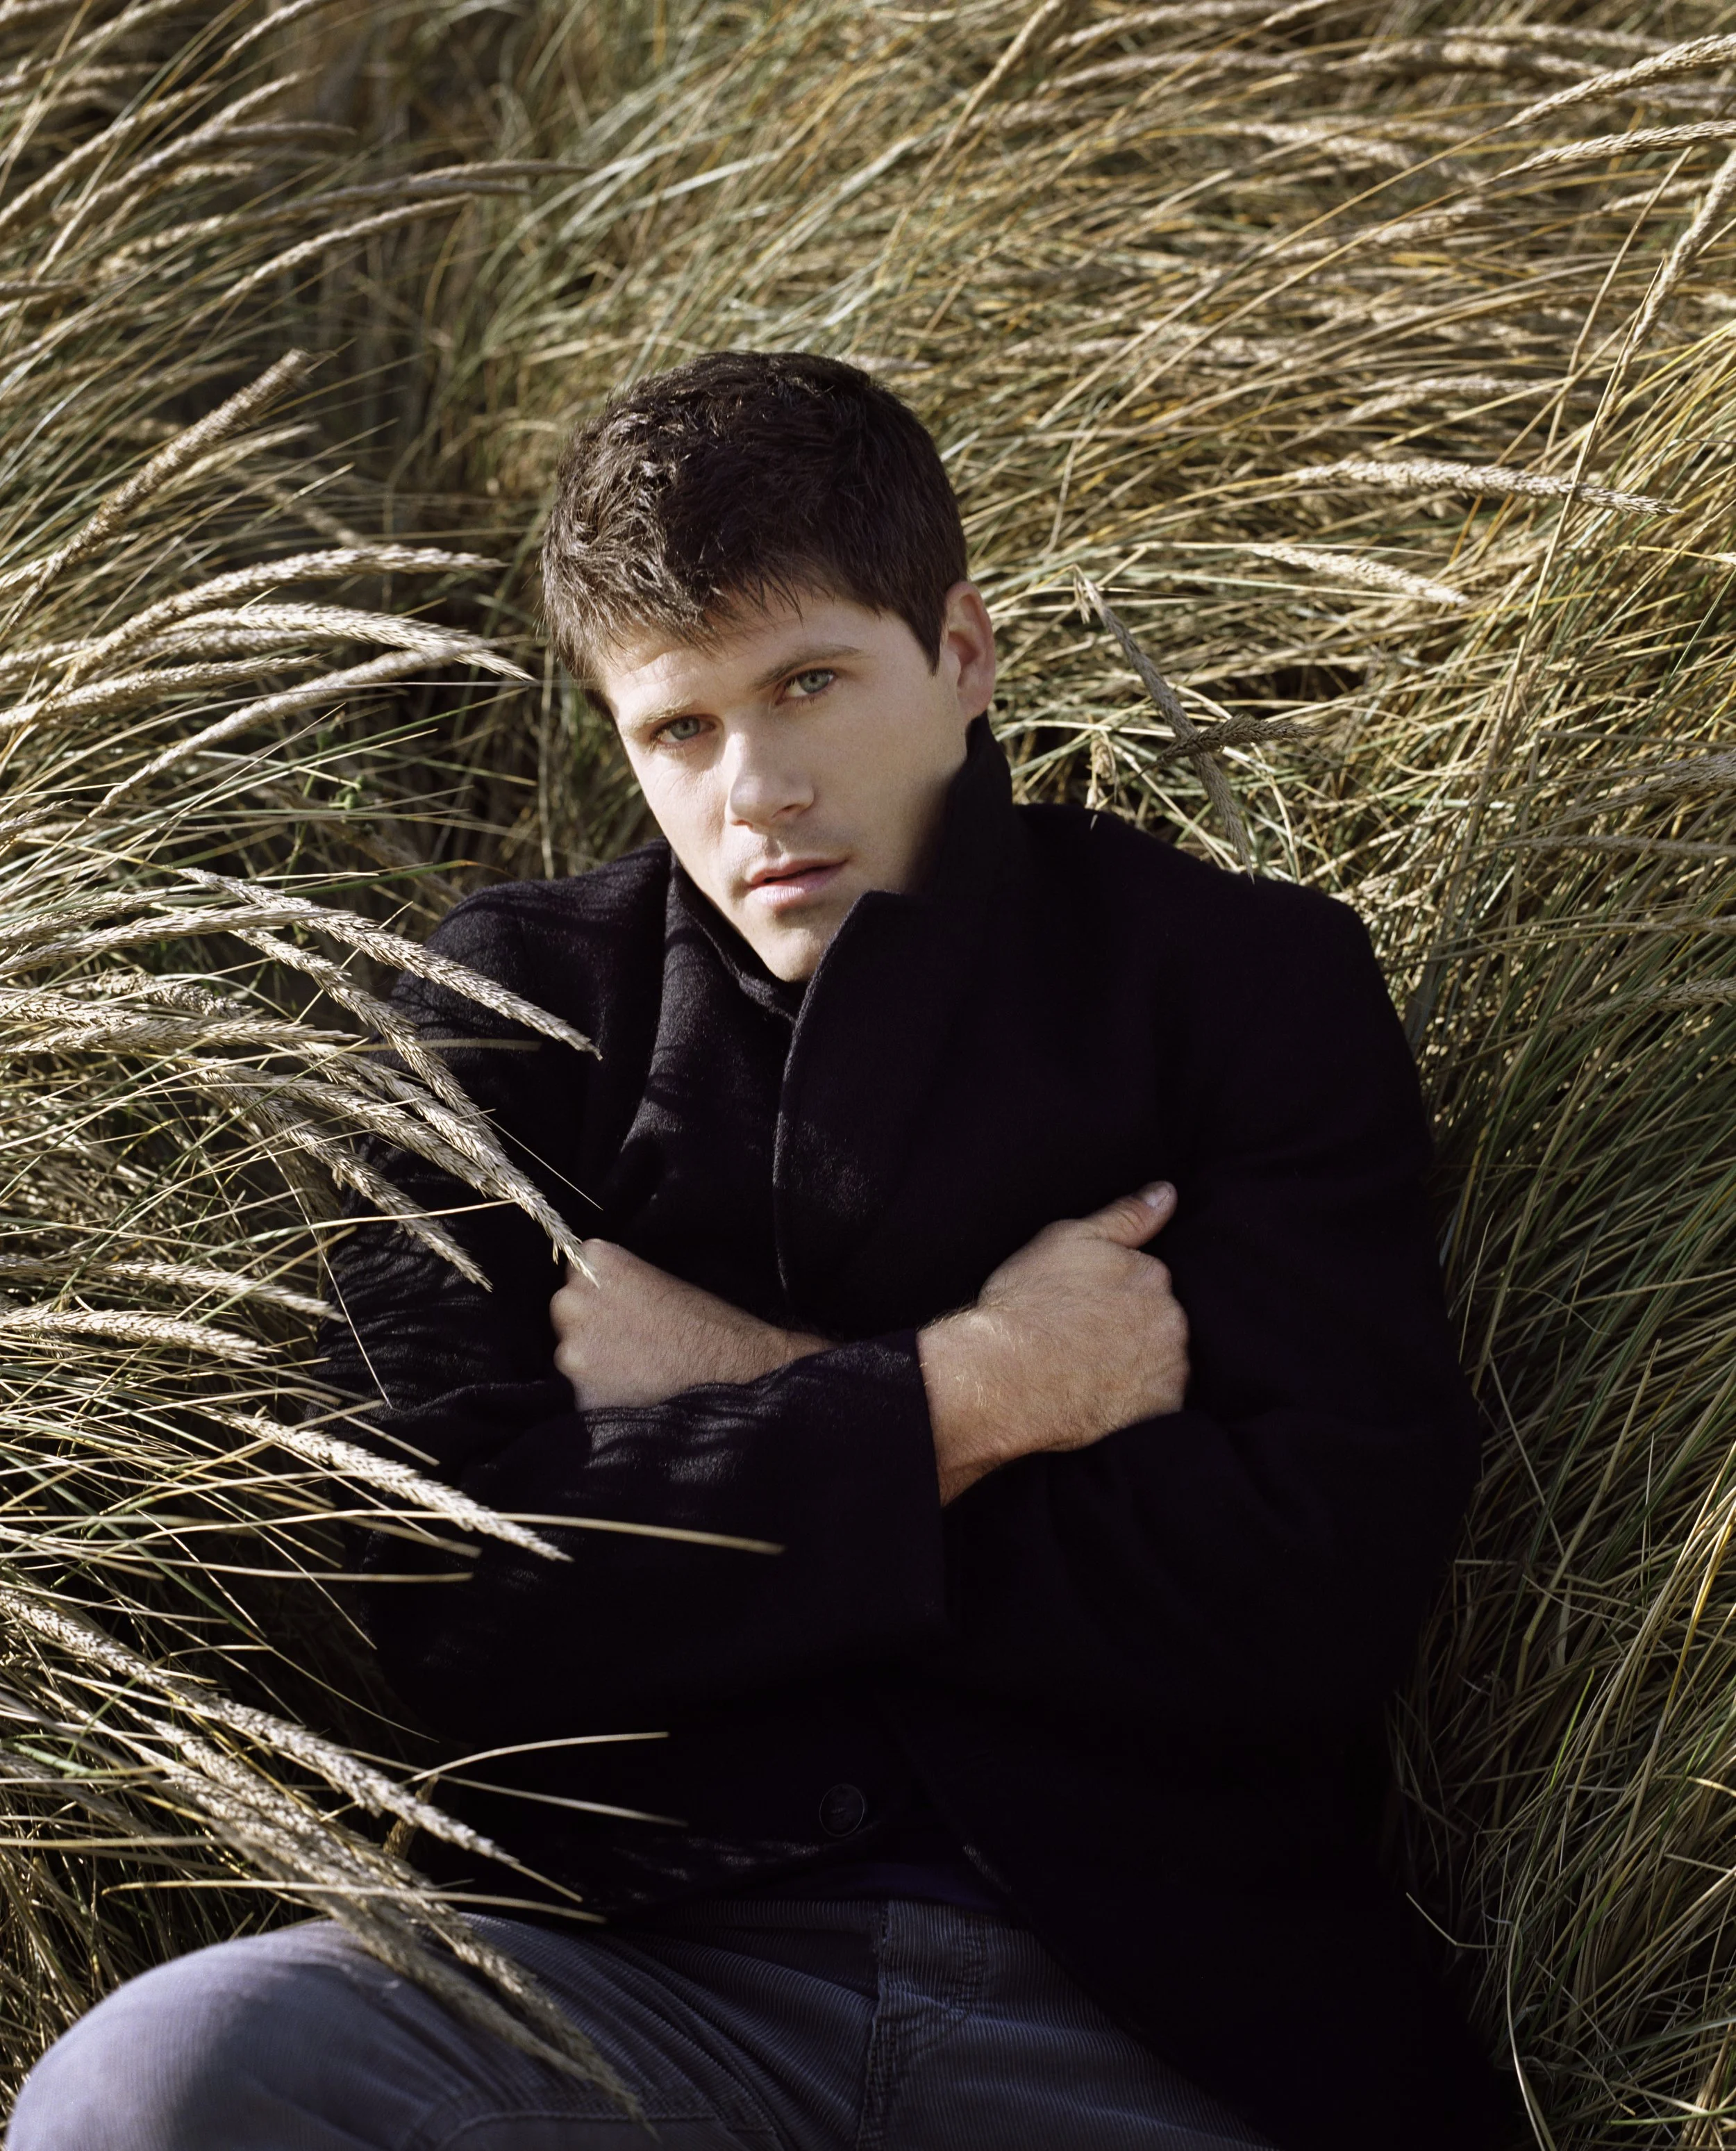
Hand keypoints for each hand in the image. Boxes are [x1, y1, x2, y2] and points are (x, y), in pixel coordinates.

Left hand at [551, 1242, 823, 1410]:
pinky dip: (601, 1394)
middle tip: (628, 1341)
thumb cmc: (707, 1322)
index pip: (573, 1272)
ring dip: (593, 1363)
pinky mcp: (579, 1393)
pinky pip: (580, 1392)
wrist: (734, 1368)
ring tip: (636, 1369)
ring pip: (569, 1355)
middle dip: (588, 1326)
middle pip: (564, 1313)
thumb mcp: (657, 1279)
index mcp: (593, 1261)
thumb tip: (590, 1297)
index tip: (616, 1308)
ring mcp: (571, 1349)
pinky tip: (634, 1391)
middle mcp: (572, 1300)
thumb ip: (613, 1283)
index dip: (596, 1293)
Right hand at [917, 1183, 1187, 1504]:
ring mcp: (1169, 1366)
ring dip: (1139, 1364)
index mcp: (1152, 1272)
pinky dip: (1139, 1400)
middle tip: (1083, 1340)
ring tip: (1090, 1370)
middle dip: (1132, 1328)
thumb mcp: (1069, 1239)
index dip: (1113, 1295)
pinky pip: (1160, 1402)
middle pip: (1160, 1321)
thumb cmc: (1029, 1302)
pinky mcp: (1161, 1409)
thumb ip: (1126, 1215)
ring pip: (1162, 1361)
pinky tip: (1104, 1397)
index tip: (1083, 1308)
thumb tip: (1168, 1193)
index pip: (1148, 1280)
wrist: (1005, 1374)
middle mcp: (1171, 1317)